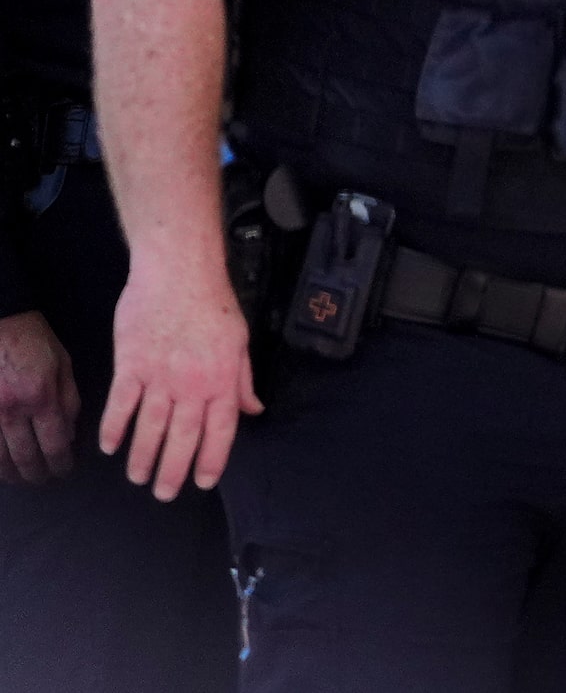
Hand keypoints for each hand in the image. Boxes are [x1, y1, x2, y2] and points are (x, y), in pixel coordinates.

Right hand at [0, 310, 80, 484]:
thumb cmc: (33, 341)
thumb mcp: (63, 365)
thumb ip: (68, 401)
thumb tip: (69, 436)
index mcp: (41, 397)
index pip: (55, 445)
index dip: (60, 464)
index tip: (64, 472)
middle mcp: (13, 410)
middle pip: (25, 457)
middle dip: (37, 474)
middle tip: (43, 481)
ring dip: (12, 473)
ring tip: (22, 479)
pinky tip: (1, 467)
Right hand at [100, 265, 258, 499]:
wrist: (179, 272)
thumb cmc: (214, 305)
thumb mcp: (240, 342)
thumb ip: (243, 381)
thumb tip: (253, 411)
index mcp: (222, 380)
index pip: (220, 431)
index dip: (212, 460)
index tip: (203, 482)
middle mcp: (192, 384)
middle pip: (183, 437)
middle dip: (173, 471)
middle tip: (165, 494)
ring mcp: (159, 376)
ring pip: (150, 428)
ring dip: (143, 457)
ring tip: (138, 479)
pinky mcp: (131, 365)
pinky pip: (121, 404)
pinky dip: (114, 428)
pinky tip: (110, 448)